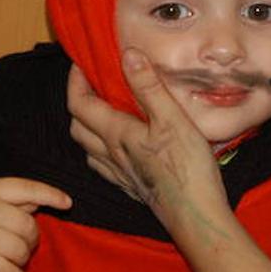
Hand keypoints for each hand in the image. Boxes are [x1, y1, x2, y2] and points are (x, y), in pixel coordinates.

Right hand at [0, 177, 70, 271]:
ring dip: (22, 260)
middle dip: (31, 240)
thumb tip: (37, 203)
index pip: (26, 187)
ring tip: (12, 261)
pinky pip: (11, 271)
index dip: (50, 194)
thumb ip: (4, 198)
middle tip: (22, 246)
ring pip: (22, 250)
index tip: (67, 202)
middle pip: (29, 226)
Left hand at [67, 50, 229, 233]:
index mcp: (117, 134)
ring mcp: (119, 173)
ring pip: (87, 147)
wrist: (196, 216)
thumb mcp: (173, 119)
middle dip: (79, 101)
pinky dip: (100, 149)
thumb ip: (149, 87)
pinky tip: (117, 145)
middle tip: (93, 84)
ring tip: (104, 109)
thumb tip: (128, 55)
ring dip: (87, 126)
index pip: (79, 104)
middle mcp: (111, 154)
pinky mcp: (130, 186)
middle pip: (77, 126)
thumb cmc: (188, 168)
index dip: (74, 81)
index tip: (81, 63)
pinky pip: (102, 165)